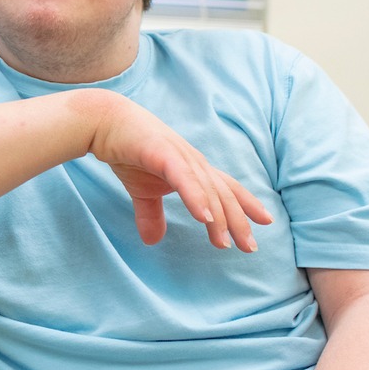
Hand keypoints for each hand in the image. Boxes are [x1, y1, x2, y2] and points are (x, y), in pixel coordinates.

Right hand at [81, 93, 273, 251]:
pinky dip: (196, 197)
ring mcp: (180, 156)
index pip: (227, 188)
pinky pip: (184, 178)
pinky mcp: (162, 153)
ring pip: (207, 190)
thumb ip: (151, 214)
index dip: (246, 205)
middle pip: (223, 194)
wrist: (104, 122)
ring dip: (218, 216)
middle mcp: (193, 161)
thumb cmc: (127, 152)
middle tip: (249, 247)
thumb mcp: (141, 190)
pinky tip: (204, 217)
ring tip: (224, 242)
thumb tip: (152, 242)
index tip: (265, 222)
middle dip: (238, 221)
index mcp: (193, 168)